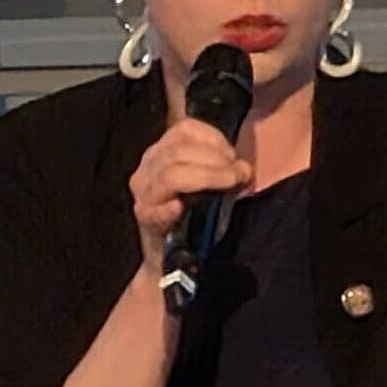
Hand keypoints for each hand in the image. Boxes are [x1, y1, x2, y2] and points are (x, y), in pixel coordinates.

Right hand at [129, 118, 250, 277]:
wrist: (173, 256)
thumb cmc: (196, 214)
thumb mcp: (211, 184)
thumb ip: (224, 169)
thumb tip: (243, 168)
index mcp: (164, 149)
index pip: (185, 129)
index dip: (213, 139)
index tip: (234, 156)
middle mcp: (148, 165)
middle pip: (179, 151)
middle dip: (215, 161)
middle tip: (239, 175)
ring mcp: (142, 191)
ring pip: (170, 174)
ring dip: (205, 177)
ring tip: (229, 185)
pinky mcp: (143, 216)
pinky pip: (155, 208)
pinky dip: (169, 208)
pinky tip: (180, 208)